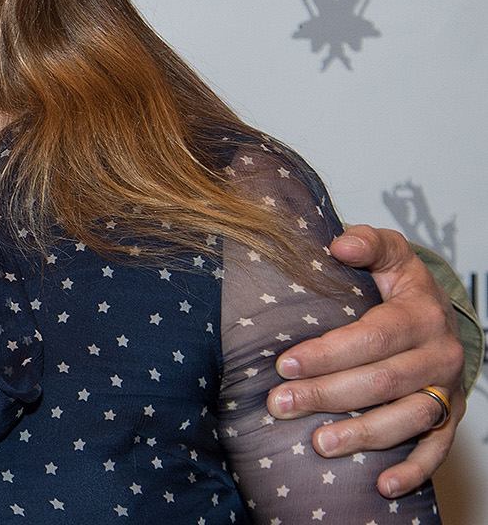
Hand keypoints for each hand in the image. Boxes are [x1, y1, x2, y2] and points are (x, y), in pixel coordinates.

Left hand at [266, 224, 464, 497]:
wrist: (440, 315)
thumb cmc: (399, 285)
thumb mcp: (389, 255)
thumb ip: (367, 244)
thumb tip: (340, 244)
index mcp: (420, 315)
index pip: (373, 337)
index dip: (328, 353)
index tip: (284, 363)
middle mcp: (439, 355)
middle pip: (382, 381)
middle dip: (328, 395)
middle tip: (280, 404)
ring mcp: (446, 390)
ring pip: (409, 419)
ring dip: (364, 435)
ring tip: (319, 443)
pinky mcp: (449, 419)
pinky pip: (436, 449)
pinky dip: (414, 470)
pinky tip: (382, 485)